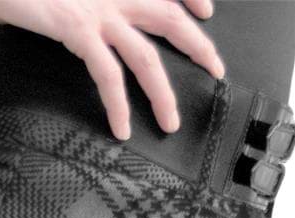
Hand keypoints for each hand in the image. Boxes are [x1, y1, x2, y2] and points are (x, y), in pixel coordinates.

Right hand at [0, 0, 225, 139]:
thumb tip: (82, 18)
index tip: (206, 11)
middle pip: (170, 19)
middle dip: (198, 46)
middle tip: (216, 71)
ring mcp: (99, 9)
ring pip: (146, 55)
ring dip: (163, 93)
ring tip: (170, 122)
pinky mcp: (78, 29)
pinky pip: (108, 73)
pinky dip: (118, 104)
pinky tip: (122, 128)